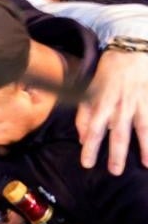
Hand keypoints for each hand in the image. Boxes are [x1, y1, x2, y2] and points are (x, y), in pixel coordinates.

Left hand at [78, 48, 147, 173]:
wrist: (131, 51)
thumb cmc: (107, 73)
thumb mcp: (88, 91)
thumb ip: (84, 115)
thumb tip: (82, 138)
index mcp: (102, 103)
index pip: (94, 129)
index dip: (90, 147)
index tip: (87, 164)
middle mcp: (121, 106)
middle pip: (119, 133)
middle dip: (117, 154)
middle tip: (115, 172)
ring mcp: (140, 103)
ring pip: (143, 129)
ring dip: (145, 148)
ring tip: (147, 165)